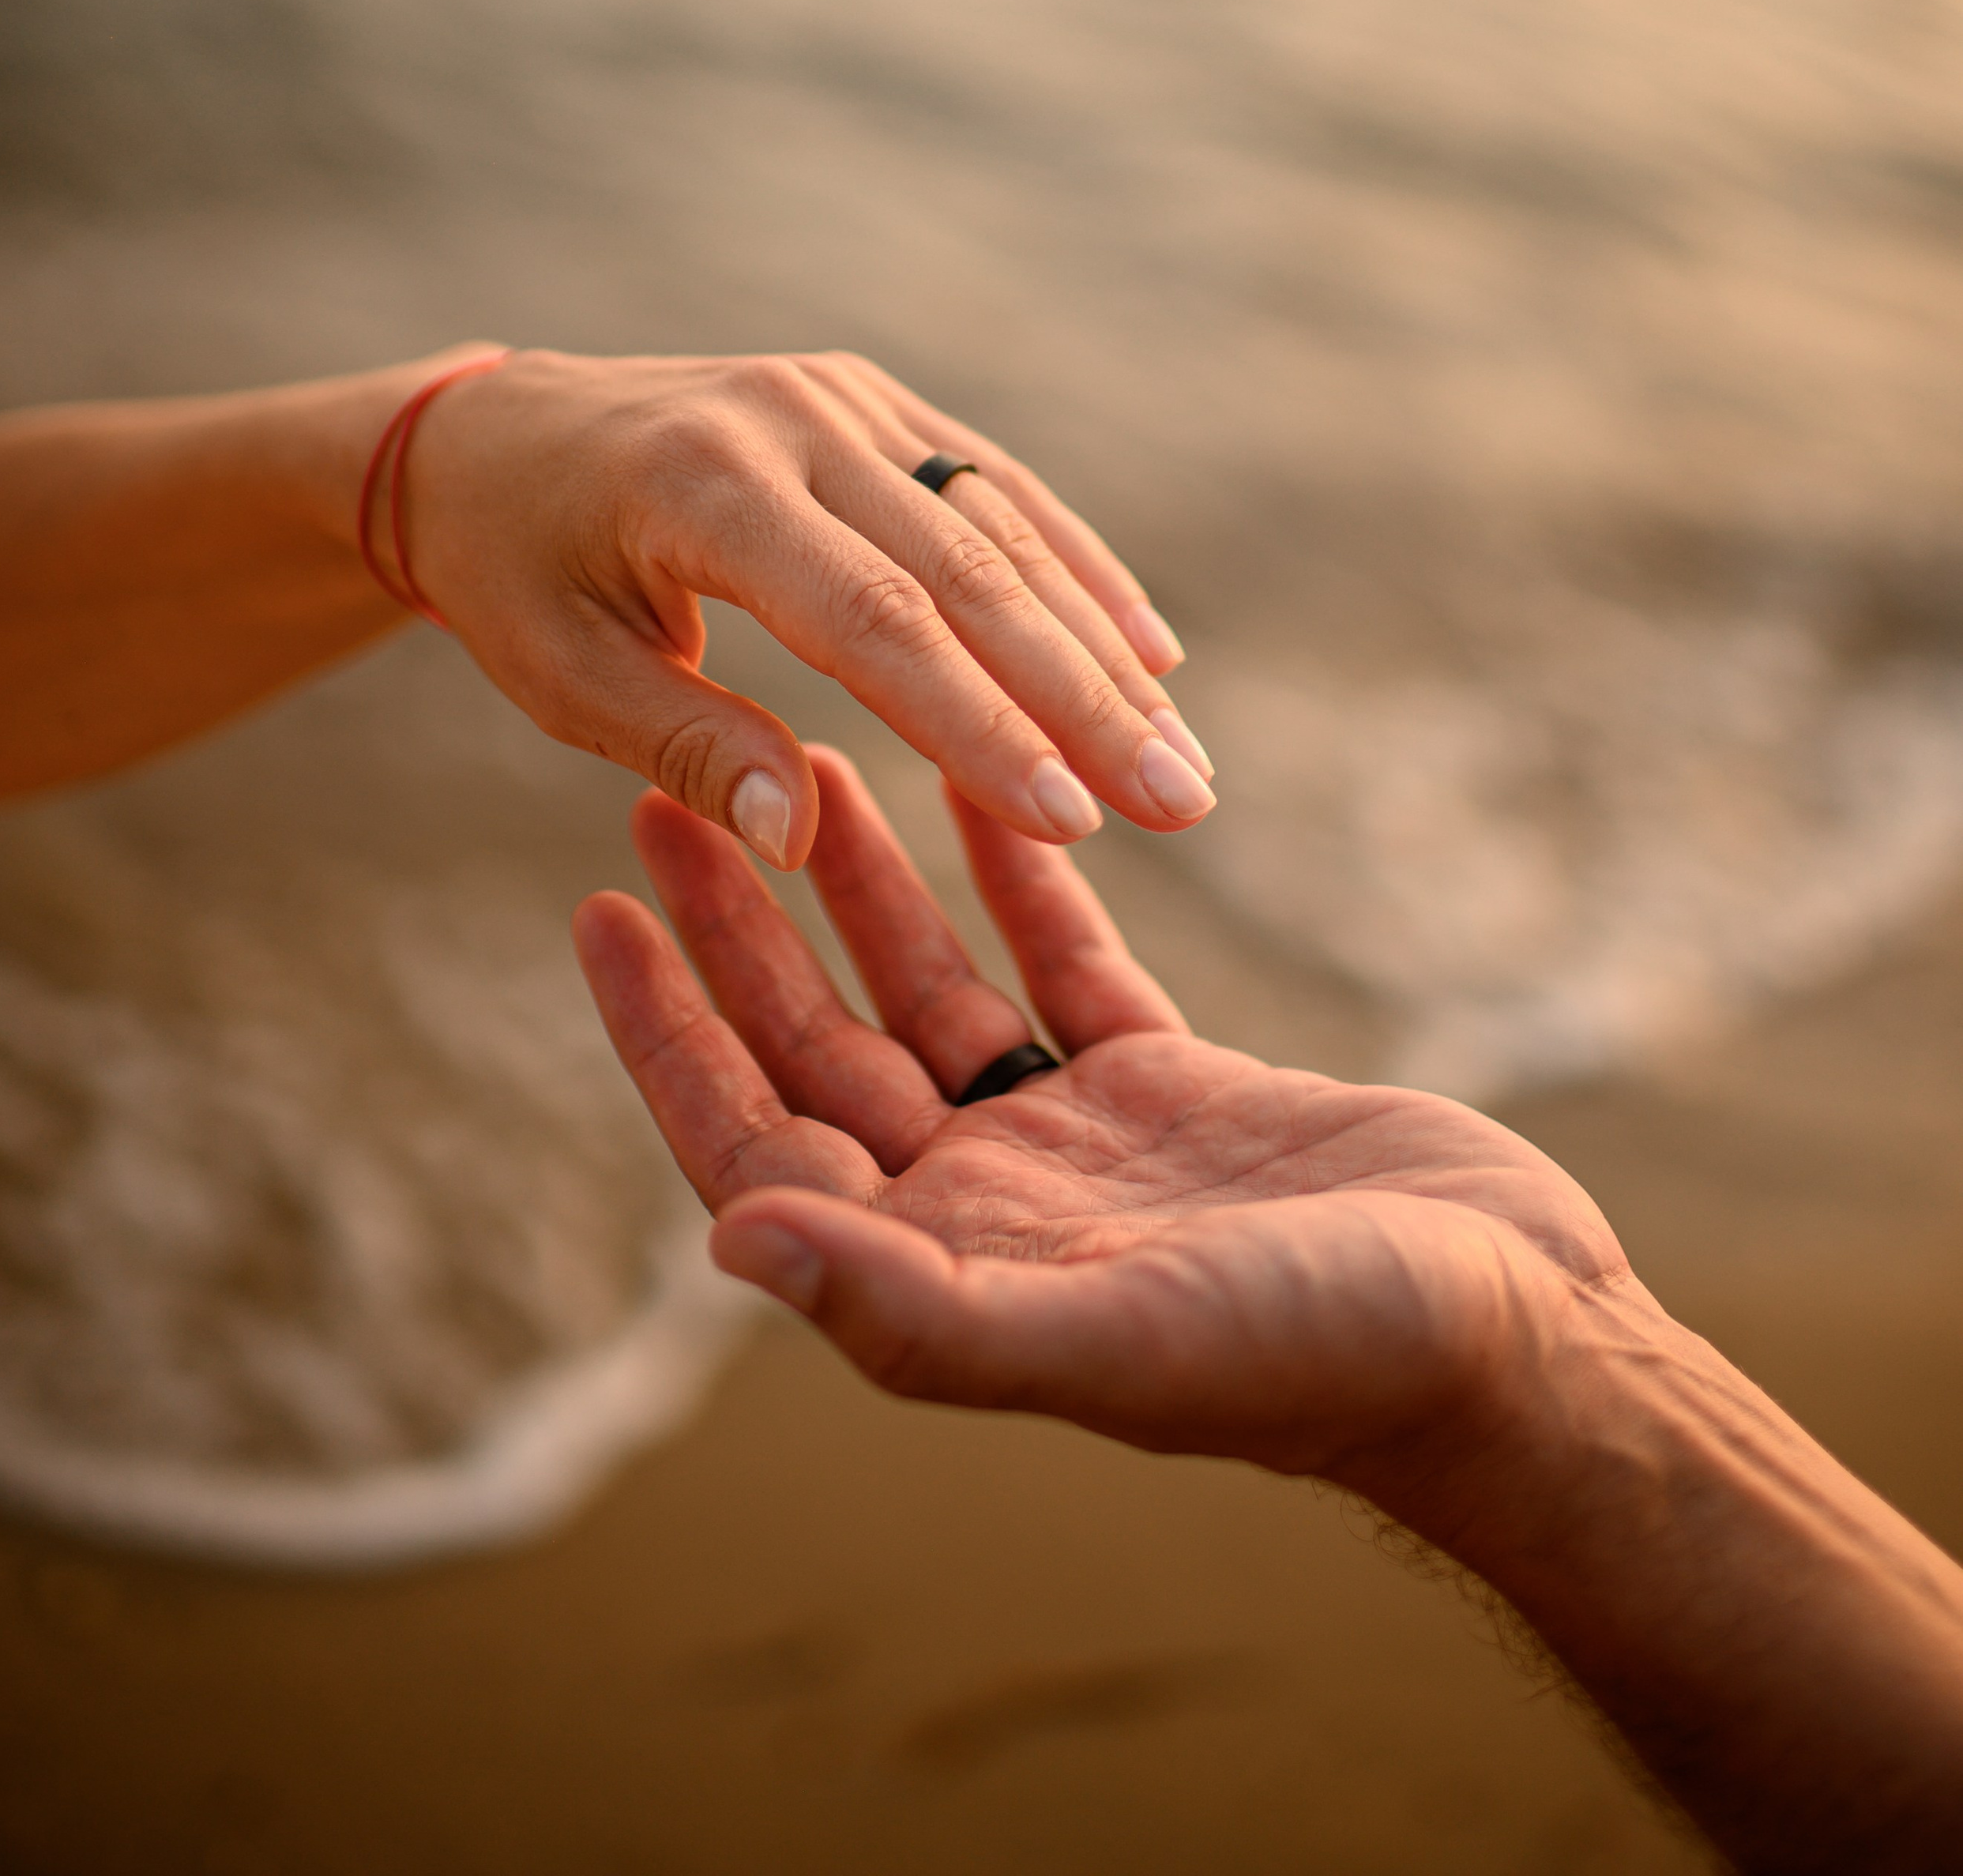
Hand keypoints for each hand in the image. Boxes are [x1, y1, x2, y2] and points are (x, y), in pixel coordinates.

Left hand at [407, 348, 1213, 868]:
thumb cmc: (517, 574)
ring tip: (1183, 758)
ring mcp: (841, 395)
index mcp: (704, 485)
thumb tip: (796, 837)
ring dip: (1102, 645)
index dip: (981, 725)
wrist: (491, 434)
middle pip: (969, 572)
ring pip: (1002, 526)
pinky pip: (994, 486)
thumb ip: (684, 745)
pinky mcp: (871, 399)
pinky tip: (1150, 651)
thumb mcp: (561, 674)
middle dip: (1085, 698)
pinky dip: (1078, 567)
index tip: (1074, 820)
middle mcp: (790, 417)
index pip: (874, 621)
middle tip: (1184, 804)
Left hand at [572, 748, 1625, 1482]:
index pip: (758, 1138)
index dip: (670, 1032)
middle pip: (822, 1042)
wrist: (1516, 1339)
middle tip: (667, 792)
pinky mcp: (1171, 1082)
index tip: (602, 911)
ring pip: (933, 984)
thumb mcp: (1107, 1340)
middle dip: (741, 924)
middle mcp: (987, 1206)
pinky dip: (1018, 870)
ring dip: (865, 880)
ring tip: (807, 754)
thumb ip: (913, 1306)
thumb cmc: (1319, 1365)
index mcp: (943, 1273)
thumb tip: (728, 1242)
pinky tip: (975, 776)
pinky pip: (1064, 955)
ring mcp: (1077, 1142)